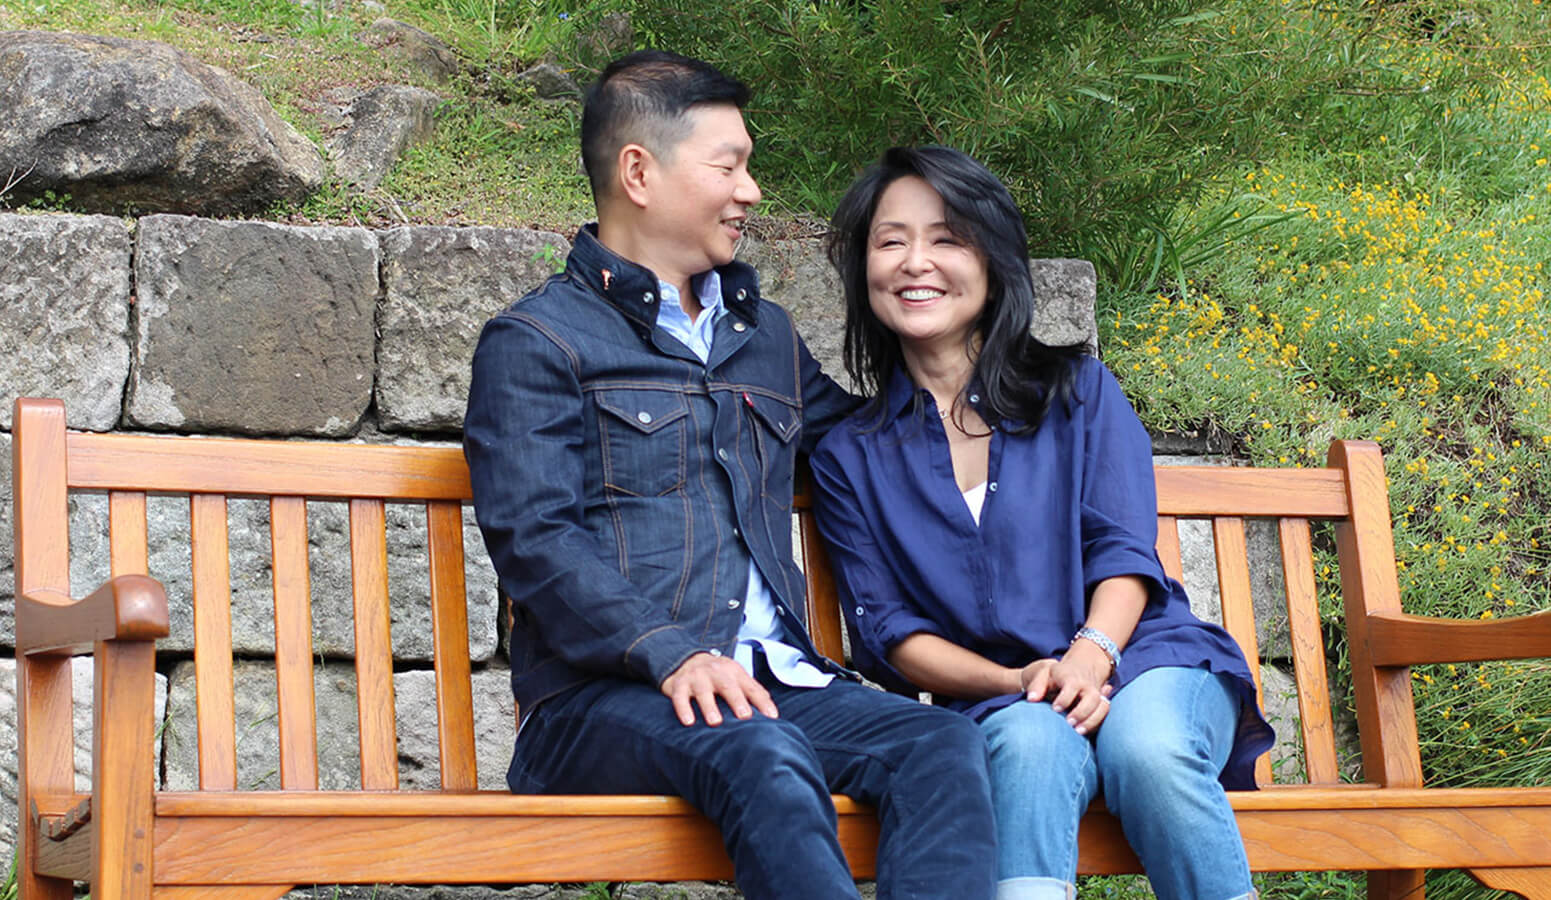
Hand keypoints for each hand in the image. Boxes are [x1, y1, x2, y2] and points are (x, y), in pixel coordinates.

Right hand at [660, 652, 778, 726]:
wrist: (686, 659)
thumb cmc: (717, 675)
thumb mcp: (735, 677)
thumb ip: (752, 692)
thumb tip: (772, 714)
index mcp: (734, 671)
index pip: (751, 687)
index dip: (762, 701)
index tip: (771, 717)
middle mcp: (716, 672)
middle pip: (728, 686)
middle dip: (737, 700)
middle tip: (745, 716)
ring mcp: (697, 677)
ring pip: (703, 691)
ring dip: (709, 706)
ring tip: (715, 722)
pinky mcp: (679, 684)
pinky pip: (680, 697)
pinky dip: (683, 708)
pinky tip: (688, 721)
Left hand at [1017, 655, 1112, 735]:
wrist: (1080, 670)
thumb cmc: (1058, 676)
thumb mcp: (1045, 674)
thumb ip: (1037, 685)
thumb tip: (1031, 699)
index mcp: (1072, 678)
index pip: (1072, 686)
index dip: (1064, 698)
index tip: (1055, 709)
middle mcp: (1087, 687)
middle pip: (1092, 698)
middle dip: (1081, 712)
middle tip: (1068, 723)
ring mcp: (1097, 696)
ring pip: (1102, 707)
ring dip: (1092, 721)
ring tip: (1078, 732)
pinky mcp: (1101, 705)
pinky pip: (1105, 715)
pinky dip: (1098, 724)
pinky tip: (1085, 732)